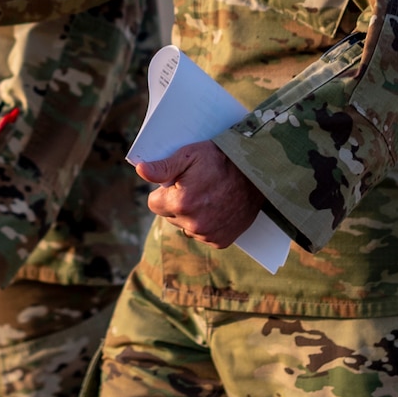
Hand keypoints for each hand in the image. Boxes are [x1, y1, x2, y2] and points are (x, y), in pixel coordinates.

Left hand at [136, 141, 264, 248]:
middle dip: (178, 203)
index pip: (154, 204)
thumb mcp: (189, 155)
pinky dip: (208, 225)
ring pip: (187, 227)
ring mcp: (207, 235)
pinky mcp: (221, 241)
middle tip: (196, 187)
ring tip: (209, 197)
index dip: (164, 192)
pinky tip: (218, 209)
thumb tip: (140, 170)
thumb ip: (162, 167)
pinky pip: (204, 235)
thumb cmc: (220, 160)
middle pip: (170, 217)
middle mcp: (192, 224)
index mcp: (180, 203)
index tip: (178, 183)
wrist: (257, 174)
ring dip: (192, 216)